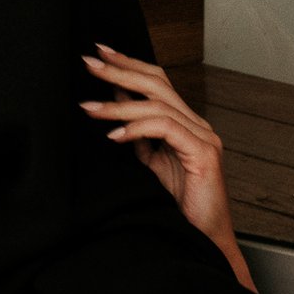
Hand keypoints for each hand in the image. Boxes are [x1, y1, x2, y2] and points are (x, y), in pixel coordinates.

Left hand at [83, 46, 250, 288]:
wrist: (201, 240)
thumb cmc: (178, 205)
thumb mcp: (150, 161)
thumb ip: (137, 131)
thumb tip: (114, 99)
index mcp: (185, 124)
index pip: (157, 82)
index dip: (129, 65)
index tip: (99, 53)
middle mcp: (198, 126)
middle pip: (157, 84)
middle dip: (120, 71)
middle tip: (89, 62)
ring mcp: (204, 138)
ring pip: (158, 105)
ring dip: (118, 105)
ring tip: (89, 108)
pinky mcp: (204, 154)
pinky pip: (166, 129)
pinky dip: (137, 128)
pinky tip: (115, 136)